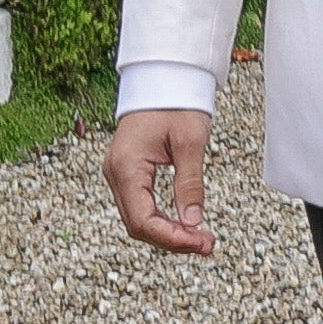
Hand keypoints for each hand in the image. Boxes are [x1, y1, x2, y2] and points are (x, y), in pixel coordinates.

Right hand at [103, 106, 214, 256]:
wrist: (162, 79)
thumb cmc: (176, 103)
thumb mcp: (190, 142)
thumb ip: (190, 184)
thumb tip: (192, 221)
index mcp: (126, 166)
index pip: (143, 219)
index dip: (171, 238)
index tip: (200, 242)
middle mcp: (115, 173)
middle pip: (138, 225)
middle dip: (172, 240)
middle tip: (207, 244)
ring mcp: (118, 174)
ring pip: (138, 219)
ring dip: (168, 233)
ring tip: (200, 239)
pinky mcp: (127, 173)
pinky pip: (140, 206)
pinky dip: (162, 220)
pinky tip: (184, 226)